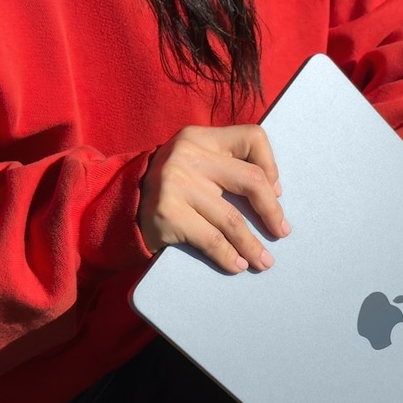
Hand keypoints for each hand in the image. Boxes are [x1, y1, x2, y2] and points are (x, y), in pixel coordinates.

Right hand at [138, 124, 290, 273]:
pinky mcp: (168, 214)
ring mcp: (176, 184)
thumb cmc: (172, 186)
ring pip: (232, 220)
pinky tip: (238, 265)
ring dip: (253, 245)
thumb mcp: (195, 162)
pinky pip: (211, 240)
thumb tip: (274, 193)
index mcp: (201, 137)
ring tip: (264, 261)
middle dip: (271, 211)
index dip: (271, 165)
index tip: (275, 191)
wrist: (120, 204)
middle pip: (250, 181)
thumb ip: (226, 166)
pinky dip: (229, 257)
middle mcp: (189, 155)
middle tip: (281, 231)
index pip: (252, 138)